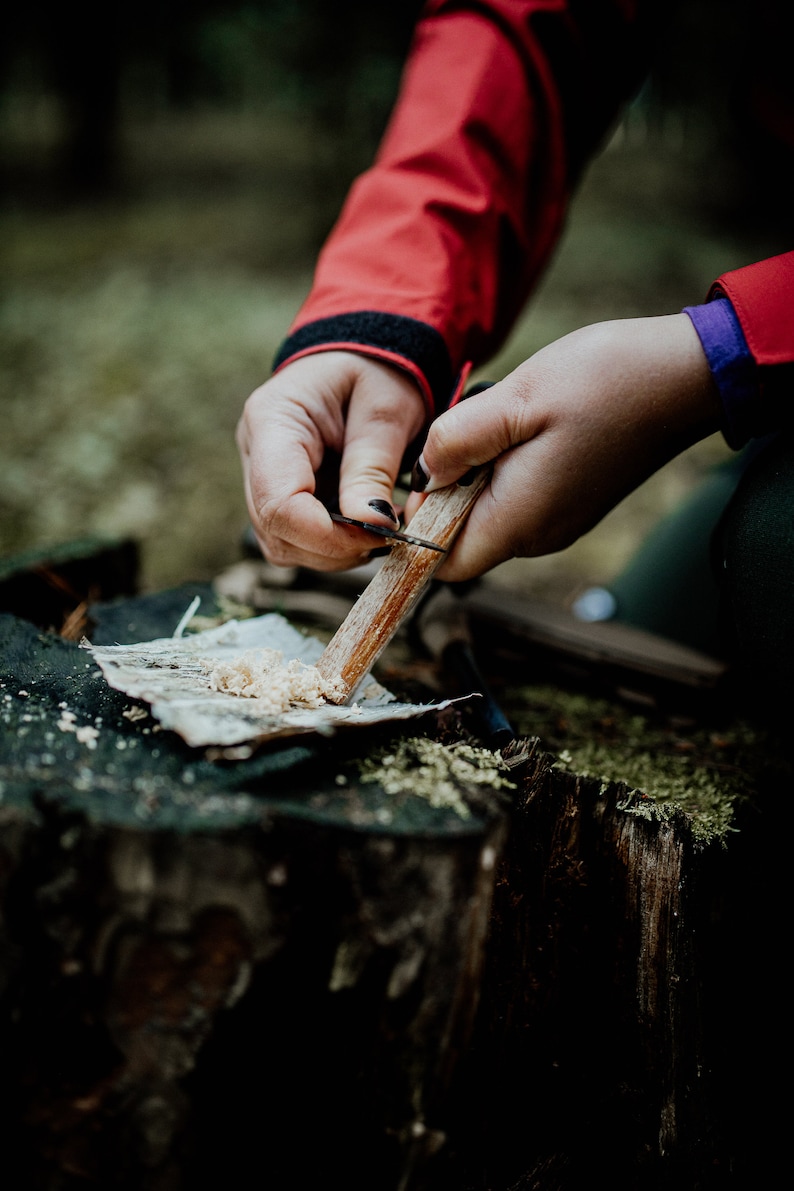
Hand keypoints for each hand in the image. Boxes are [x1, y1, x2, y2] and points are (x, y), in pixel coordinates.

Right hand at [237, 351, 426, 569]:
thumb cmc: (378, 370)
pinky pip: (294, 538)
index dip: (326, 534)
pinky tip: (363, 527)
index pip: (279, 502)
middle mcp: (254, 451)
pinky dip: (330, 546)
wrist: (366, 354)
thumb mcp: (385, 412)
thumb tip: (371, 526)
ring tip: (378, 530)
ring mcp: (260, 475)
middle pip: (275, 529)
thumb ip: (372, 469)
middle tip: (386, 535)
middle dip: (332, 547)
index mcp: (273, 419)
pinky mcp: (278, 493)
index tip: (377, 534)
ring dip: (332, 552)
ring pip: (281, 543)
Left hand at [405, 314, 720, 579]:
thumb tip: (425, 472)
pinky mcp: (572, 502)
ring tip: (498, 424)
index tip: (421, 475)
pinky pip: (517, 501)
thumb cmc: (606, 381)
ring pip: (488, 517)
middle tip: (463, 434)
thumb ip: (457, 441)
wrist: (685, 375)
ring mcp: (559, 521)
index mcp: (520, 520)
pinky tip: (523, 427)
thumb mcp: (516, 399)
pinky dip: (502, 471)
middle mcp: (539, 535)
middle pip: (463, 540)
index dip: (416, 530)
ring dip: (475, 477)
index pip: (443, 565)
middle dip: (446, 495)